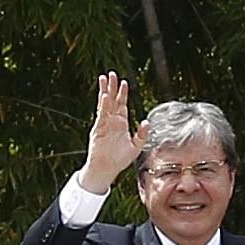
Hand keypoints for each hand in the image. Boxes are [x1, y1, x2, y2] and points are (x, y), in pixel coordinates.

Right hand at [77, 73, 143, 189]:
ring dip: (105, 91)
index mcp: (121, 124)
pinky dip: (103, 106)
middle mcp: (112, 122)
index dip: (123, 94)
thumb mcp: (136, 147)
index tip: (124, 83)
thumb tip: (146, 122)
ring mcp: (104, 124)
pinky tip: (104, 97)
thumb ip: (142, 134)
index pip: (122, 105)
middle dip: (112, 87)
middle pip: (112, 100)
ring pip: (104, 104)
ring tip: (104, 79)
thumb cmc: (119, 160)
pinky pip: (101, 115)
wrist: (106, 170)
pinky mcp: (98, 129)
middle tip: (112, 74)